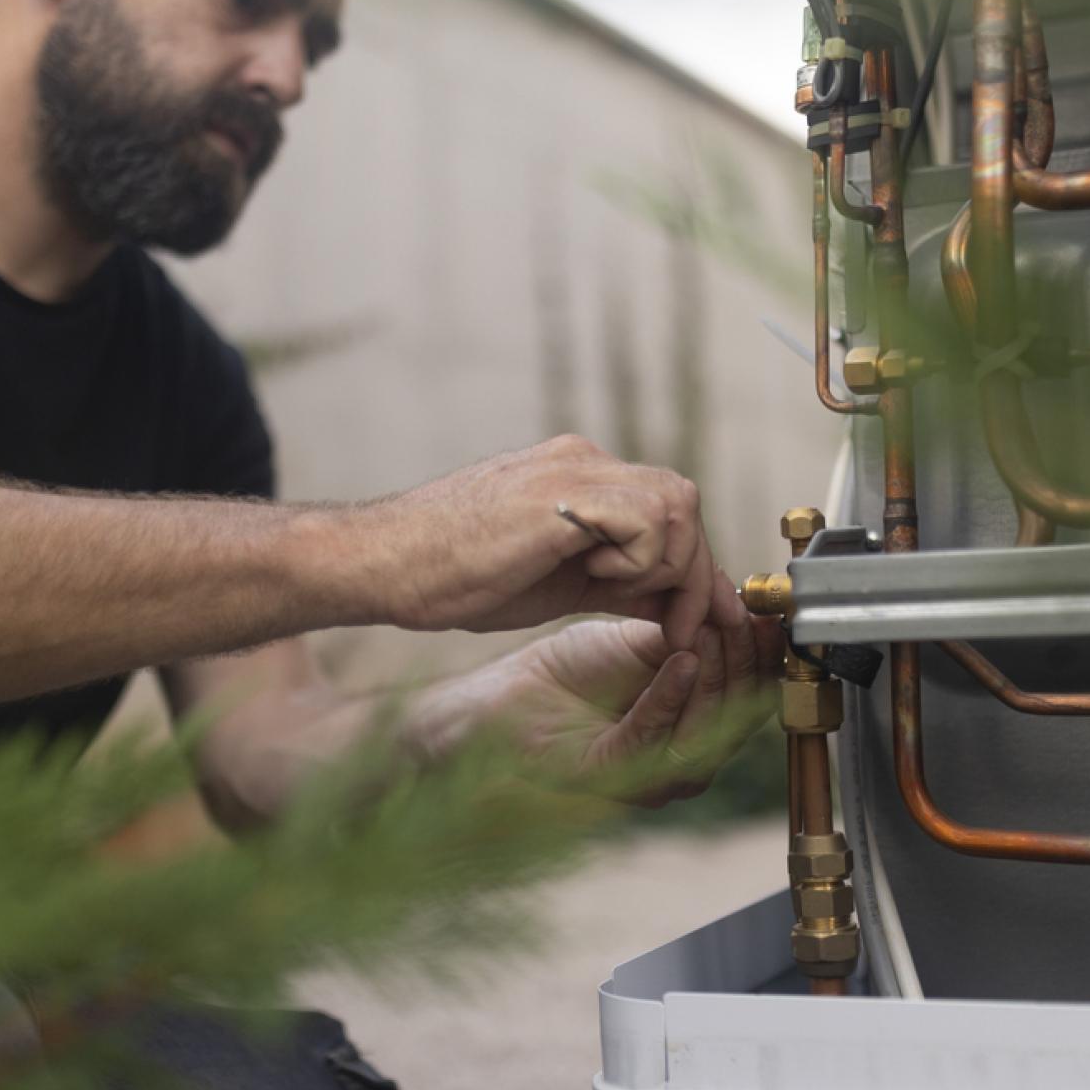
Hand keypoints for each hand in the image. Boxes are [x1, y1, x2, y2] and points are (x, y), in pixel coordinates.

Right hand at [354, 436, 743, 650]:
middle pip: (683, 502)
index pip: (668, 509)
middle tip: (683, 629)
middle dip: (696, 572)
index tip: (705, 621)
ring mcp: (575, 469)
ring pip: (676, 504)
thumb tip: (676, 605)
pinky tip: (589, 575)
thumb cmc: (453, 578)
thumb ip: (619, 583)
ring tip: (612, 593)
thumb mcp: (560, 585)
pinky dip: (637, 560)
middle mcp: (585, 460)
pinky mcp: (565, 490)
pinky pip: (648, 518)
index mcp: (581, 478)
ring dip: (664, 567)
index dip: (696, 567)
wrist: (384, 564)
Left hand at [464, 616, 784, 807]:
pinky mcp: (609, 775)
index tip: (768, 615)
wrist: (503, 694)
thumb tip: (746, 606)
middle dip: (742, 661)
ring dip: (714, 675)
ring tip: (712, 631)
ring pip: (702, 730)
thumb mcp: (643, 639)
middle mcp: (680, 759)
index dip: (762, 656)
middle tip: (741, 618)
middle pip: (734, 714)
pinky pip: (652, 736)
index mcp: (694, 726)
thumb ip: (692, 630)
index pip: (747, 695)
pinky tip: (682, 659)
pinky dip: (671, 695)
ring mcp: (647, 776)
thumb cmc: (569, 673)